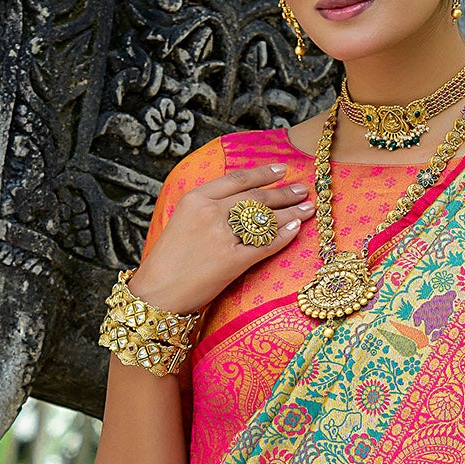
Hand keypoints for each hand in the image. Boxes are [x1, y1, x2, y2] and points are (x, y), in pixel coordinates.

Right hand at [131, 153, 313, 317]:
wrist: (156, 294)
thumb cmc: (168, 261)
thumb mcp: (181, 220)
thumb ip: (208, 206)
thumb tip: (240, 200)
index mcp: (195, 198)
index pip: (238, 179)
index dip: (263, 173)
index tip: (282, 169)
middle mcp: (210, 212)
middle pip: (256, 197)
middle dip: (284, 192)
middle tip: (302, 189)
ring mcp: (222, 236)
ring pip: (264, 219)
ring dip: (291, 212)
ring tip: (307, 208)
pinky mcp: (232, 261)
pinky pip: (265, 244)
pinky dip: (284, 236)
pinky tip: (296, 229)